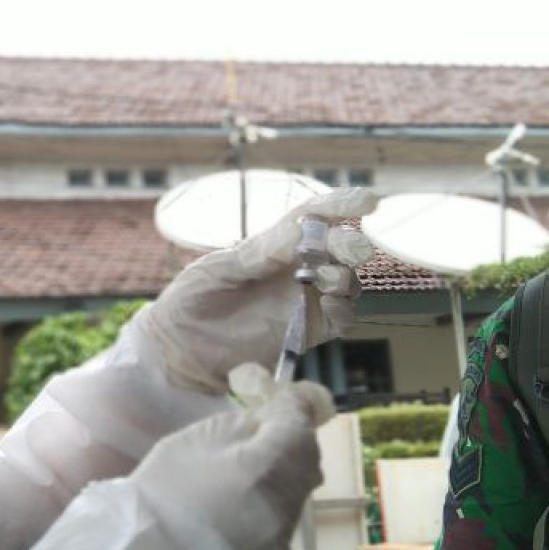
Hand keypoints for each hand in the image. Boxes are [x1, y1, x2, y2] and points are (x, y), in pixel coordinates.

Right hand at [129, 382, 332, 549]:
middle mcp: (288, 501)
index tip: (274, 395)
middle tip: (259, 429)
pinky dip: (266, 503)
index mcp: (270, 464)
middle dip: (288, 439)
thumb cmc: (163, 496)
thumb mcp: (190, 444)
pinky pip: (279, 518)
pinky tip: (236, 504)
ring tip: (243, 468)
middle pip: (305, 459)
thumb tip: (264, 420)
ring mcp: (283, 536)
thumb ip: (236, 427)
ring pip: (293, 490)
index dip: (289, 403)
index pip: (298, 421)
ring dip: (277, 473)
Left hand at [133, 188, 376, 394]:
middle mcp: (297, 268)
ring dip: (345, 276)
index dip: (341, 204)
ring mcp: (306, 300)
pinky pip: (343, 319)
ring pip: (348, 281)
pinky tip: (329, 306)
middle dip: (347, 243)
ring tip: (326, 279)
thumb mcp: (216, 269)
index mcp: (274, 244)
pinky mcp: (309, 332)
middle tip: (346, 248)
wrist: (180, 349)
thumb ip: (257, 253)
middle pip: (339, 247)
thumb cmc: (192, 299)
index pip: (314, 217)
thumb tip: (300, 230)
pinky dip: (345, 310)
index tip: (368, 200)